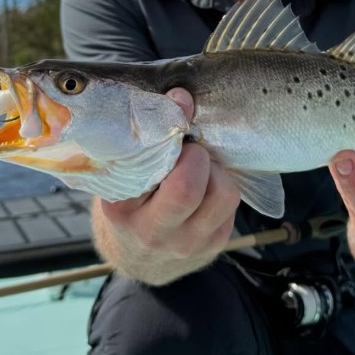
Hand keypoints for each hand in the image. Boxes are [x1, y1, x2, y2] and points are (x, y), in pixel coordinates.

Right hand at [95, 88, 240, 283]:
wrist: (138, 258)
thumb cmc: (130, 203)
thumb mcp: (121, 178)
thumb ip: (144, 142)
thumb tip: (181, 96)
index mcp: (122, 209)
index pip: (150, 166)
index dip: (169, 131)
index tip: (176, 108)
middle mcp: (153, 231)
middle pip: (188, 187)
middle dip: (196, 155)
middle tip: (190, 148)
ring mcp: (186, 244)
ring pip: (223, 194)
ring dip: (217, 170)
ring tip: (200, 168)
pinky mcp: (214, 246)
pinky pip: (233, 206)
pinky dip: (222, 186)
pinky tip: (206, 186)